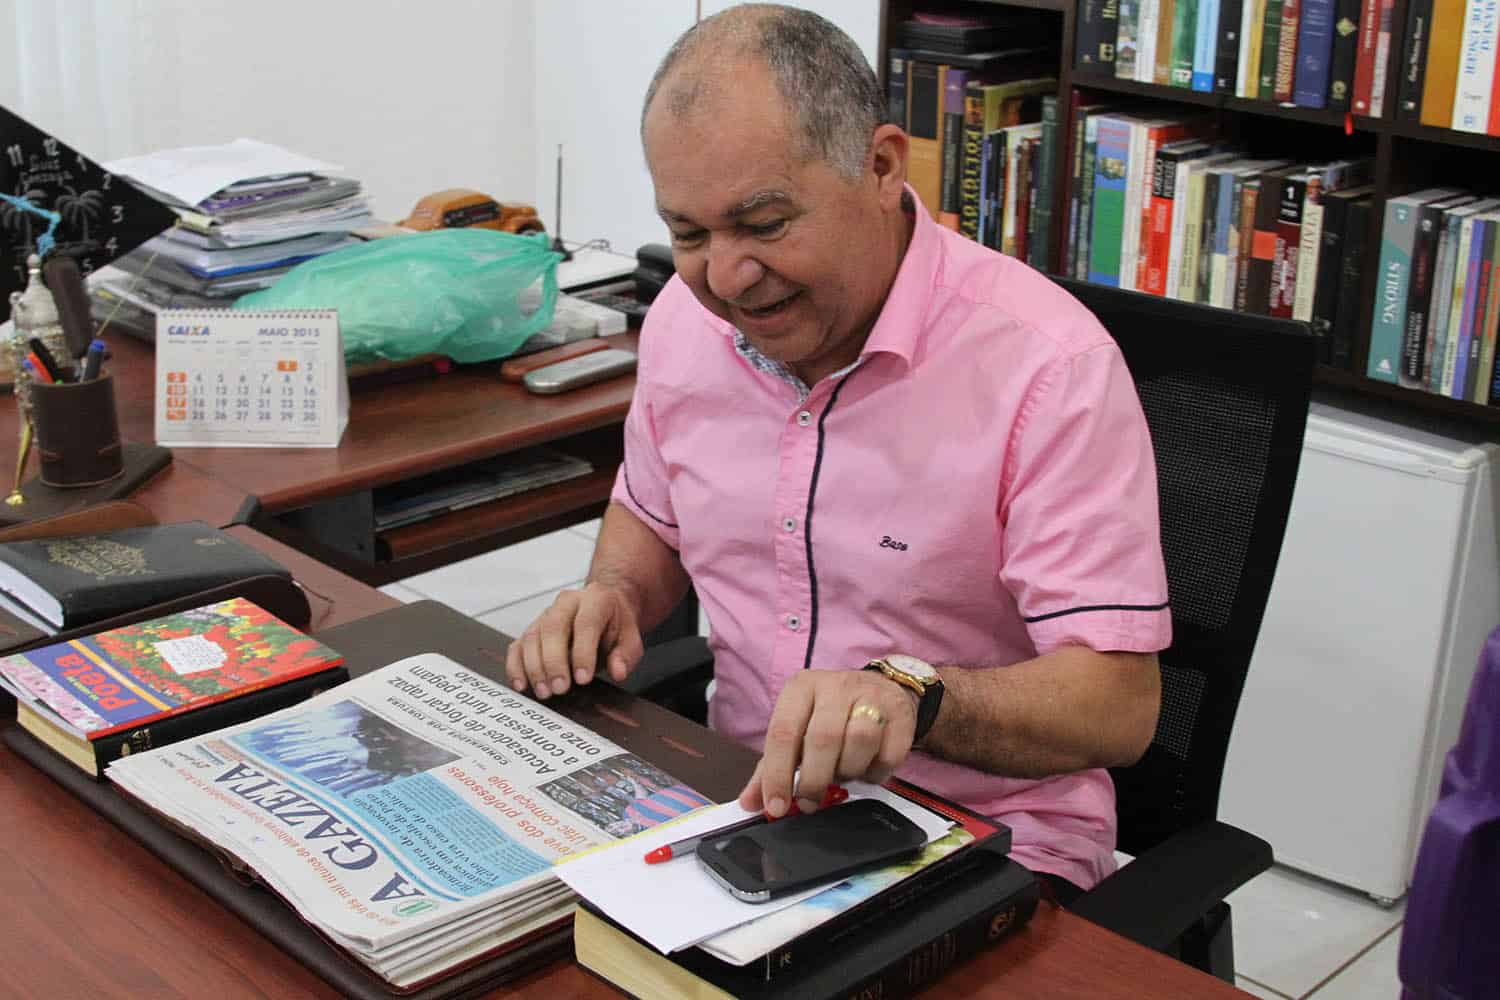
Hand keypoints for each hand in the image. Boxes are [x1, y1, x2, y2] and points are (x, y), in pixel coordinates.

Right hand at [503, 582, 644, 698]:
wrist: (604, 610)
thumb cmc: (615, 625)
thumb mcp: (631, 639)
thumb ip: (626, 655)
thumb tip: (618, 671)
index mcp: (596, 599)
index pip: (586, 623)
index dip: (583, 652)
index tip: (583, 678)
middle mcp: (567, 603)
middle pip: (553, 628)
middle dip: (554, 661)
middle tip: (559, 688)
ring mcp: (546, 615)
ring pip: (532, 636)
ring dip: (534, 667)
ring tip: (544, 692)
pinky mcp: (532, 629)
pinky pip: (517, 646)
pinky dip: (516, 666)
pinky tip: (521, 685)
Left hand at [738, 669, 917, 817]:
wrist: (882, 690)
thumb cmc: (830, 716)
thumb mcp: (797, 731)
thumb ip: (771, 767)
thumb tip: (748, 803)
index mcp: (801, 688)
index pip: (783, 732)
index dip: (777, 774)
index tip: (775, 807)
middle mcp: (835, 686)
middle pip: (822, 739)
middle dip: (815, 780)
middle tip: (811, 801)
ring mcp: (871, 696)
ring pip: (858, 742)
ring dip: (847, 771)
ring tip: (842, 773)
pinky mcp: (900, 713)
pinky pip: (887, 755)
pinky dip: (874, 773)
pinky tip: (866, 767)